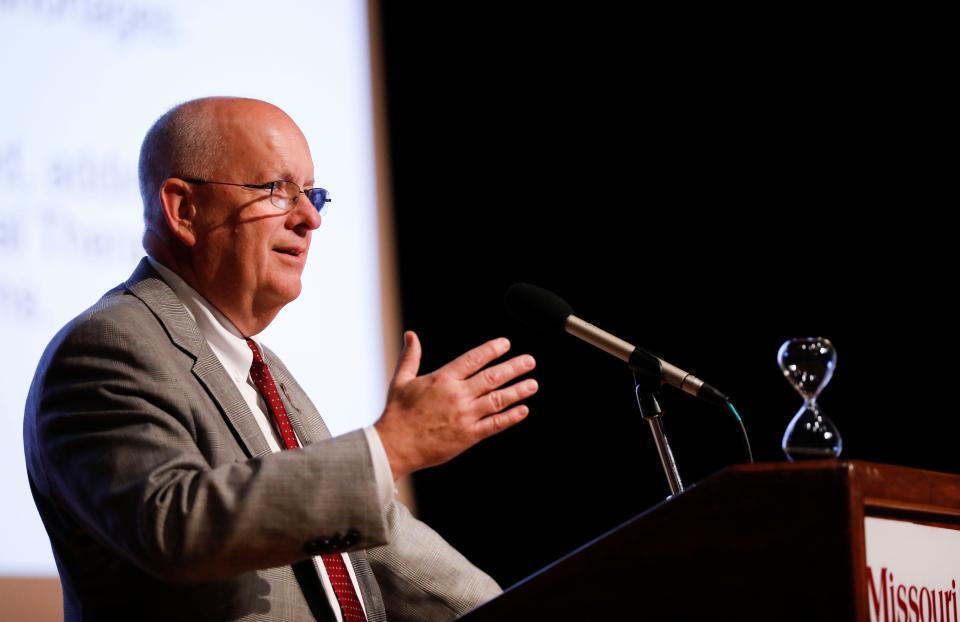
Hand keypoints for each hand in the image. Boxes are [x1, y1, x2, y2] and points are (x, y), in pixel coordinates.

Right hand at [374, 331, 537, 479]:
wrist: (394, 446)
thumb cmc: (397, 413)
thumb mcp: (401, 380)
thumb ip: (410, 357)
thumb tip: (411, 335)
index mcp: (442, 379)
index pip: (473, 359)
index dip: (491, 350)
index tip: (506, 344)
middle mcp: (457, 395)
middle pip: (492, 377)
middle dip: (513, 367)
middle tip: (529, 361)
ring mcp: (465, 416)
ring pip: (497, 400)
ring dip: (517, 391)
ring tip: (532, 384)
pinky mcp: (468, 436)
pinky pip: (494, 425)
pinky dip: (510, 417)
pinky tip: (523, 410)